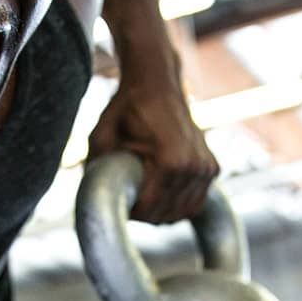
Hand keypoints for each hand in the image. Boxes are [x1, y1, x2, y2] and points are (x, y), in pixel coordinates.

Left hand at [87, 72, 219, 225]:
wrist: (157, 85)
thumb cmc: (127, 109)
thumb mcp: (101, 137)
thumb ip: (95, 168)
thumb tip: (89, 196)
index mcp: (170, 161)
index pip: (150, 209)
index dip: (132, 213)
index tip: (121, 203)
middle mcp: (193, 166)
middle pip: (167, 214)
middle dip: (146, 215)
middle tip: (130, 201)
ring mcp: (206, 167)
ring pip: (183, 212)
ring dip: (163, 213)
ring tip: (145, 199)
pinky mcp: (212, 167)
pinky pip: (196, 203)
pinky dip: (180, 205)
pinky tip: (163, 197)